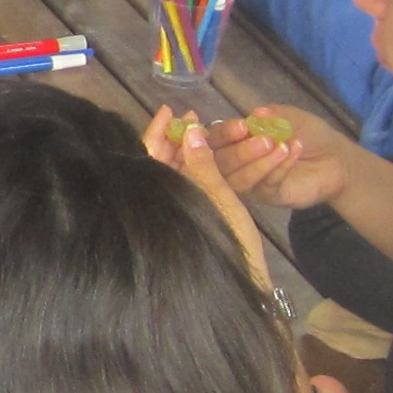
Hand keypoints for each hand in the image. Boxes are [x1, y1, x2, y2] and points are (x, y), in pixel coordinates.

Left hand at [145, 109, 278, 284]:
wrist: (242, 282)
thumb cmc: (225, 241)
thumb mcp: (215, 197)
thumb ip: (201, 164)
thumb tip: (190, 130)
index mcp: (160, 192)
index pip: (150, 154)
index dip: (158, 130)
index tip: (168, 110)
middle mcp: (165, 199)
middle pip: (168, 160)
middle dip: (183, 137)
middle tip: (196, 116)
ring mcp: (181, 208)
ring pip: (187, 171)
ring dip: (202, 150)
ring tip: (212, 131)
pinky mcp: (197, 216)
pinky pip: (200, 185)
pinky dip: (209, 168)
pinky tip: (219, 154)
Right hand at [147, 104, 343, 213]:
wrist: (336, 157)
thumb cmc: (307, 133)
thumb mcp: (287, 116)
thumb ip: (270, 115)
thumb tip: (256, 114)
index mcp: (233, 141)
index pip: (214, 140)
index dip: (224, 134)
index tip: (242, 126)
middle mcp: (234, 165)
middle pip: (221, 164)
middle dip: (240, 151)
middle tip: (262, 138)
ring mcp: (250, 184)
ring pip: (239, 179)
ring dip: (258, 161)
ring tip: (279, 145)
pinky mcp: (269, 197)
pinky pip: (266, 184)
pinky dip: (278, 167)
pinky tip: (291, 150)